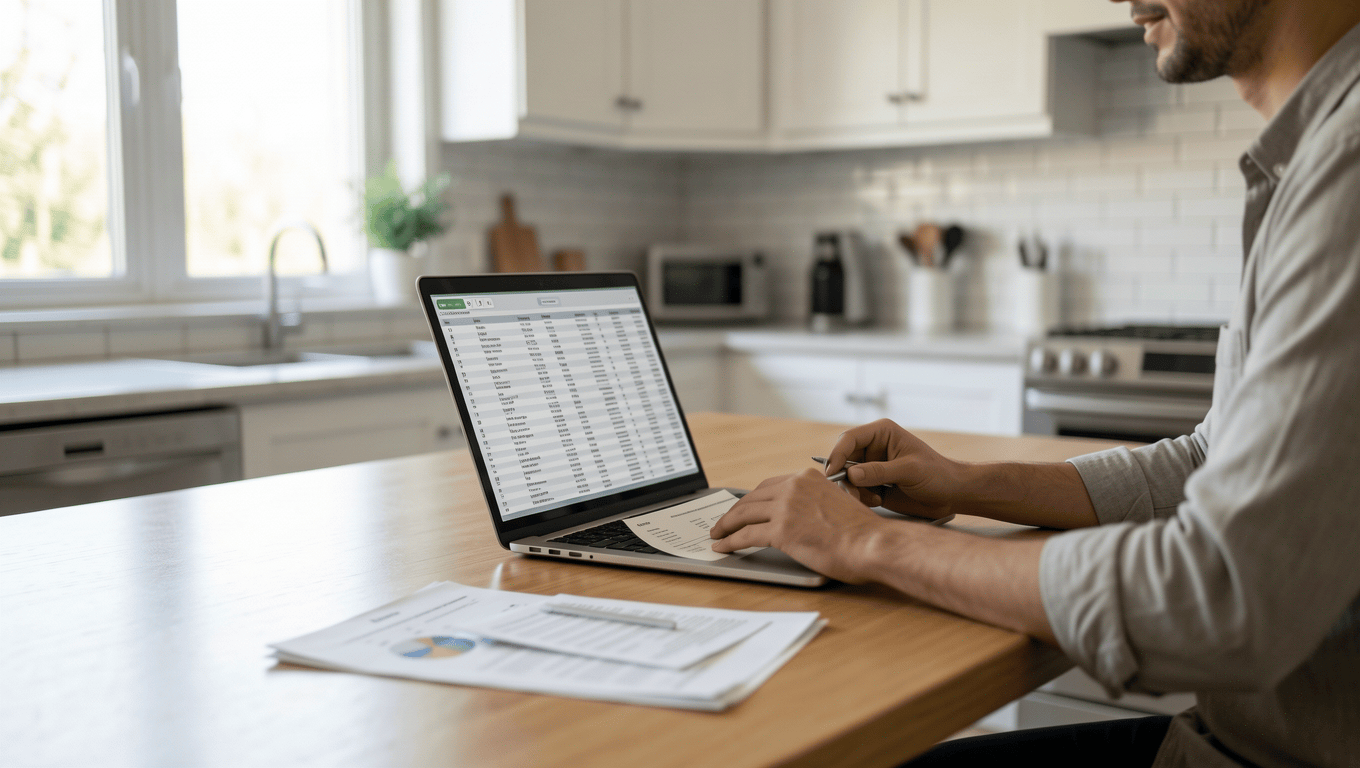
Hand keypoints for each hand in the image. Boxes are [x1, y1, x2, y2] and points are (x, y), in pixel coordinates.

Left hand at [709, 469, 887, 582]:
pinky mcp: (780, 530)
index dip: (752, 499)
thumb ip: (816, 504)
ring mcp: (785, 507)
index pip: (769, 486)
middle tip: (723, 523)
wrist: (872, 544)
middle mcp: (794, 487)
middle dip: (734, 511)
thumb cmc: (862, 532)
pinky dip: (730, 542)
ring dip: (726, 526)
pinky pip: (745, 536)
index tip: (744, 508)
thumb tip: (805, 517)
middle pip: (752, 498)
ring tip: (718, 535)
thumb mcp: (837, 504)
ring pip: (744, 515)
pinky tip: (723, 548)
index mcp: (807, 478)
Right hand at [824, 419, 966, 518]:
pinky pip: (856, 490)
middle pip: (843, 459)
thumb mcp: (910, 470)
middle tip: (852, 494)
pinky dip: (862, 498)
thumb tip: (851, 474)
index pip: (849, 439)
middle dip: (845, 477)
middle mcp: (873, 448)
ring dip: (854, 490)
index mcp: (881, 433)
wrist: (951, 495)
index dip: (837, 454)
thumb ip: (880, 471)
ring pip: (847, 477)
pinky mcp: (873, 484)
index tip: (833, 473)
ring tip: (873, 498)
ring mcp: (872, 467)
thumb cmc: (937, 475)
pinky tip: (879, 500)